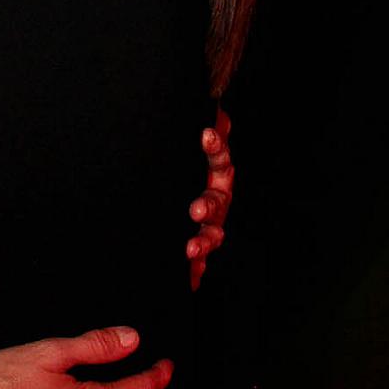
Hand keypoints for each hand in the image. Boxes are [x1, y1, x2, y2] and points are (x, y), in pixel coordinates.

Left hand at [187, 106, 232, 290]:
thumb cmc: (179, 167)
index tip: (205, 135)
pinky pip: (198, 260)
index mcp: (215, 171)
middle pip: (217, 201)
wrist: (169, 195)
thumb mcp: (183, 148)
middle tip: (196, 209)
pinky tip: (189, 280)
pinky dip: (194, 270)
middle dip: (208, 206)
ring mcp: (208, 223)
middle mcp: (216, 198)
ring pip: (211, 234)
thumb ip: (205, 131)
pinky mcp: (197, 246)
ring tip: (190, 249)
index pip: (219, 155)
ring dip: (203, 242)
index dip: (215, 145)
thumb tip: (213, 108)